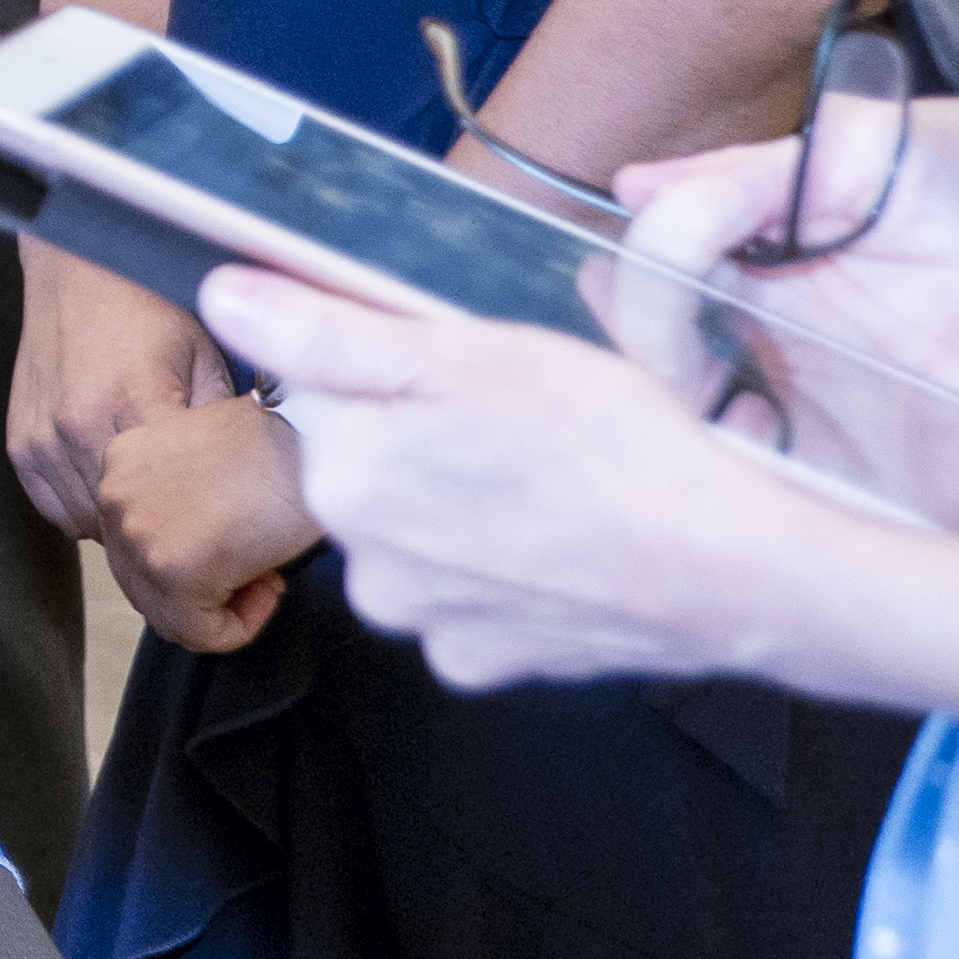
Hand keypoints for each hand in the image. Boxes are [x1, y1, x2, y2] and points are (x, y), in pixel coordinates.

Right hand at [12, 240, 243, 538]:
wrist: (78, 270)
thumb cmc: (144, 306)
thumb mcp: (206, 356)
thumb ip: (220, 425)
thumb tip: (255, 484)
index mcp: (133, 400)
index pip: (174, 505)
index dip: (206, 528)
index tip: (225, 531)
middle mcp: (77, 423)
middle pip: (129, 525)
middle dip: (162, 531)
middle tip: (190, 521)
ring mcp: (41, 437)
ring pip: (89, 525)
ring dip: (121, 521)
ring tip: (149, 498)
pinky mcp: (19, 442)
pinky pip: (54, 509)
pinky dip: (83, 507)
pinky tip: (111, 483)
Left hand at [91, 393, 318, 653]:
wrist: (313, 439)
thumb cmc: (281, 445)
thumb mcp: (206, 464)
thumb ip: (178, 506)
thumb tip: (188, 557)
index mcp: (121, 463)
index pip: (135, 545)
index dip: (191, 559)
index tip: (236, 543)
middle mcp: (114, 496)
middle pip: (143, 585)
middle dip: (201, 590)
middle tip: (254, 565)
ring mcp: (137, 534)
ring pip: (170, 615)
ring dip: (223, 606)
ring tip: (264, 569)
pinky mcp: (172, 570)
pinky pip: (201, 633)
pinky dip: (242, 625)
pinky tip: (269, 582)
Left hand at [208, 265, 847, 688]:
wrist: (733, 570)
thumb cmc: (612, 449)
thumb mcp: (462, 353)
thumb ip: (325, 330)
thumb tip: (224, 296)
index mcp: (344, 477)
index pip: (324, 394)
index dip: (393, 371)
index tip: (460, 375)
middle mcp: (366, 566)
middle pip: (369, 466)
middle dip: (425, 439)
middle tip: (519, 428)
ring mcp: (429, 623)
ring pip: (420, 529)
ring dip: (466, 503)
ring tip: (552, 483)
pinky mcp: (489, 661)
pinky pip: (471, 592)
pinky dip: (507, 565)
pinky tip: (561, 542)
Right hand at [603, 96, 958, 524]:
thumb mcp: (863, 150)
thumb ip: (745, 174)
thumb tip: (632, 187)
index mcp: (760, 275)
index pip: (649, 290)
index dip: (635, 291)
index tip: (659, 280)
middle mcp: (783, 358)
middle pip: (663, 388)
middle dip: (641, 380)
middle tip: (677, 367)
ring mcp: (838, 430)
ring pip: (725, 471)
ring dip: (694, 456)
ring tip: (720, 425)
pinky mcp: (906, 492)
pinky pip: (827, 531)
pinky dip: (781, 519)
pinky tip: (775, 474)